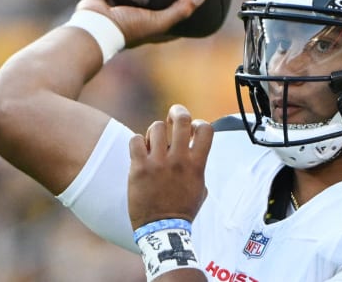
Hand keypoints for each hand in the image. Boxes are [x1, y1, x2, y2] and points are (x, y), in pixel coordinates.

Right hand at [76, 0, 206, 47]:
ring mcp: (112, 9)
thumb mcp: (158, 21)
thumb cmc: (127, 29)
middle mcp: (130, 19)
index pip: (168, 23)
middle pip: (145, 4)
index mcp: (146, 28)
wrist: (94, 29)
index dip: (180, 16)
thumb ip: (180, 10)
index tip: (191, 3)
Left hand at [128, 104, 212, 227]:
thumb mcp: (200, 187)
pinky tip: (140, 153)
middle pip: (182, 118)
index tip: (192, 130)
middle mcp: (179, 160)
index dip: (198, 123)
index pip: (206, 128)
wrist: (162, 230)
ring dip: (155, 132)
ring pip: (156, 127)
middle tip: (172, 117)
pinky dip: (137, 142)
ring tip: (153, 144)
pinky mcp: (139, 168)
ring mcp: (158, 163)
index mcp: (197, 164)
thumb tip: (194, 149)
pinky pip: (135, 140)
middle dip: (177, 112)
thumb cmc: (182, 210)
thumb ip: (198, 166)